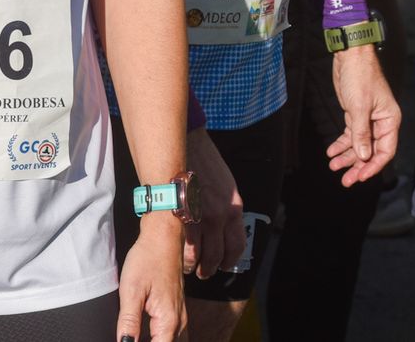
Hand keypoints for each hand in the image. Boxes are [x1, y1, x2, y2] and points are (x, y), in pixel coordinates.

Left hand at [116, 213, 186, 341]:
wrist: (164, 237)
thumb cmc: (149, 258)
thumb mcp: (132, 290)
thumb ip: (129, 321)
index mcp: (168, 321)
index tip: (126, 339)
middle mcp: (178, 322)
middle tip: (127, 333)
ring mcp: (179, 317)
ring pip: (167, 341)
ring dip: (151, 340)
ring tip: (132, 332)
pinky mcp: (176, 311)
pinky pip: (168, 333)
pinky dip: (156, 337)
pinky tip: (142, 331)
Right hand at [184, 128, 244, 278]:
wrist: (187, 143)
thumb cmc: (205, 162)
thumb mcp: (227, 186)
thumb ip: (227, 210)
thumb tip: (223, 230)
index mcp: (234, 209)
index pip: (237, 247)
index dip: (229, 261)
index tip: (223, 265)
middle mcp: (221, 216)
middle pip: (217, 256)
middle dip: (209, 268)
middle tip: (203, 271)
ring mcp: (200, 216)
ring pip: (198, 255)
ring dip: (194, 266)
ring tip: (189, 267)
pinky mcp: (182, 214)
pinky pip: (183, 245)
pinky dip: (181, 256)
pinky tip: (177, 255)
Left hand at [326, 43, 399, 185]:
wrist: (350, 56)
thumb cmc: (360, 77)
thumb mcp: (359, 107)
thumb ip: (361, 133)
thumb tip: (364, 157)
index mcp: (390, 121)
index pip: (385, 151)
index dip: (373, 167)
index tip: (360, 177)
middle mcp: (381, 122)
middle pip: (371, 151)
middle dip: (358, 166)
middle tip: (345, 180)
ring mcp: (368, 119)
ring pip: (359, 145)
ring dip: (347, 157)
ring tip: (333, 166)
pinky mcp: (355, 114)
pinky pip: (350, 135)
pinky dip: (341, 144)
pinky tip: (331, 152)